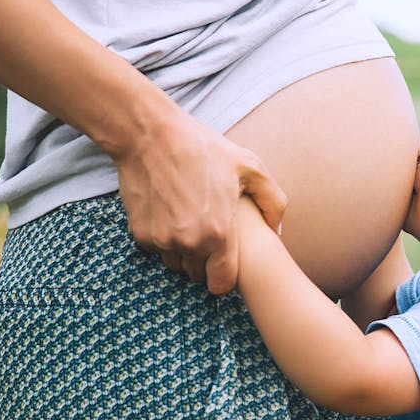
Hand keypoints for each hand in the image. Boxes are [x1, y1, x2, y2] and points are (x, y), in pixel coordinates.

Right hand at [114, 112, 286, 294]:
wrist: (151, 135)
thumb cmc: (204, 148)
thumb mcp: (250, 167)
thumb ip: (273, 202)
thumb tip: (278, 230)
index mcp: (218, 232)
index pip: (222, 284)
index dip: (226, 277)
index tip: (226, 262)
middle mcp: (188, 243)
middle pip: (198, 276)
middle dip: (205, 262)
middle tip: (209, 234)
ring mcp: (161, 240)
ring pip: (176, 264)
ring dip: (184, 252)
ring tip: (191, 221)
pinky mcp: (140, 234)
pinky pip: (157, 249)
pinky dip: (164, 239)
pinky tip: (171, 213)